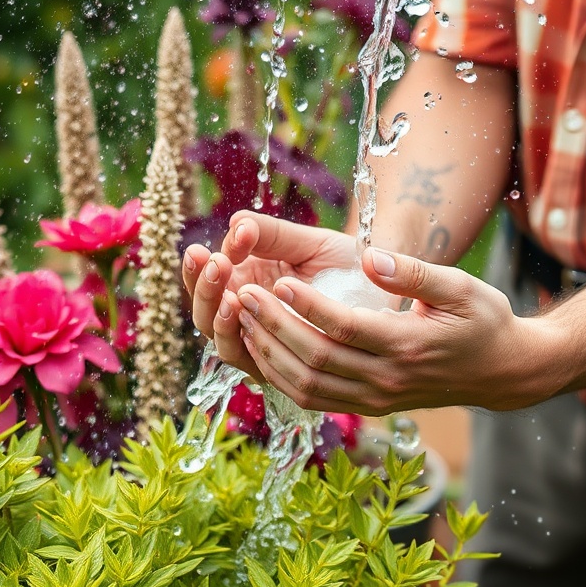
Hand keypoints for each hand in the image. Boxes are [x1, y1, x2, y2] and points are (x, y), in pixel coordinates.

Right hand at [182, 210, 356, 377]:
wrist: (383, 284)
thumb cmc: (344, 260)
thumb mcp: (306, 242)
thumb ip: (271, 234)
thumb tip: (236, 223)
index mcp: (246, 280)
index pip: (207, 280)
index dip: (202, 268)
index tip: (212, 250)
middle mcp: (247, 313)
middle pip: (205, 312)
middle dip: (205, 290)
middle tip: (216, 264)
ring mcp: (260, 339)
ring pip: (219, 337)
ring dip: (217, 315)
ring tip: (229, 295)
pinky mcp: (279, 363)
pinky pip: (247, 358)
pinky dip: (239, 338)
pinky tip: (242, 315)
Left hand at [232, 246, 539, 414]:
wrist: (502, 372)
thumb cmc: (483, 320)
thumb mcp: (460, 287)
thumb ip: (413, 273)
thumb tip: (367, 260)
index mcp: (409, 346)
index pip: (345, 328)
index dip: (306, 305)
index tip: (278, 279)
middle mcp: (388, 379)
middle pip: (316, 359)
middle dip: (274, 326)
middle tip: (243, 294)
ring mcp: (377, 398)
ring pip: (308, 385)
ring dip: (269, 353)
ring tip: (242, 320)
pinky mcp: (370, 406)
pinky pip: (315, 398)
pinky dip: (282, 377)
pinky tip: (262, 349)